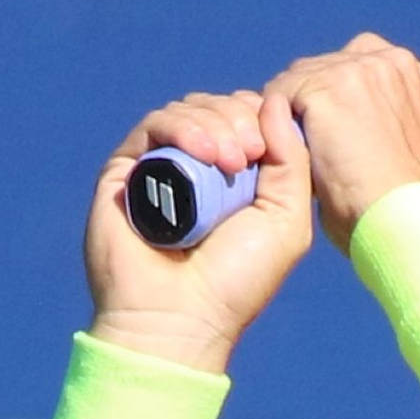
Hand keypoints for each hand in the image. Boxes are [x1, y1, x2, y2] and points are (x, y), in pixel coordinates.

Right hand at [84, 89, 313, 370]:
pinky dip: (183, 128)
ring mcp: (162, 167)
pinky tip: (203, 154)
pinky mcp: (127, 169)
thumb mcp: (287, 222)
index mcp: (237, 179)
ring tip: (229, 161)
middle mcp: (198, 169)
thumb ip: (292, 162)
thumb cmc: (237, 281)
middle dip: (241, 120)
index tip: (269, 149)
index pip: (249, 119)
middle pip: (220, 108)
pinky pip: (155, 125)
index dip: (262, 119)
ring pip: (189, 110)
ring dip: (216, 123)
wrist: (180, 316)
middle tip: (250, 155)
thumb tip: (276, 102)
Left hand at [267, 35, 419, 253]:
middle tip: (308, 149)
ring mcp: (360, 70)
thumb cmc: (405, 209)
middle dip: (315, 104)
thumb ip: (381, 126)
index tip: (333, 134)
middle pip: (327, 67)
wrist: (406, 225)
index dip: (340, 103)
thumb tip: (342, 129)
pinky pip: (279, 94)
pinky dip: (274, 126)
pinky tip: (285, 158)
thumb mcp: (405, 155)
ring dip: (293, 114)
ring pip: (300, 78)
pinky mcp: (328, 87)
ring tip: (297, 158)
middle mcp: (394, 63)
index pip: (360, 68)